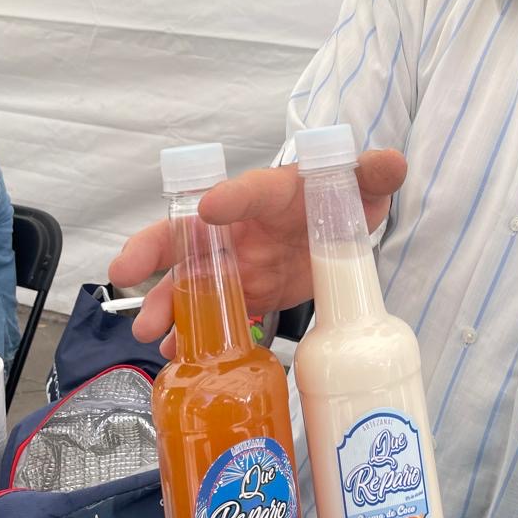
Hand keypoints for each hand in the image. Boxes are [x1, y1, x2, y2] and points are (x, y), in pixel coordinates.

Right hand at [110, 149, 405, 356]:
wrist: (338, 227)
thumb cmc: (341, 195)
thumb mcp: (362, 184)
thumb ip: (373, 172)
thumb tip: (393, 161)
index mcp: (270, 193)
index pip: (250, 190)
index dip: (230, 197)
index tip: (206, 209)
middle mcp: (241, 226)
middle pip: (188, 233)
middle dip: (153, 249)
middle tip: (125, 271)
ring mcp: (238, 262)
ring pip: (190, 280)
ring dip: (166, 304)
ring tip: (149, 332)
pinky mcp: (245, 293)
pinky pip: (212, 314)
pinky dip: (193, 335)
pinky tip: (178, 357)